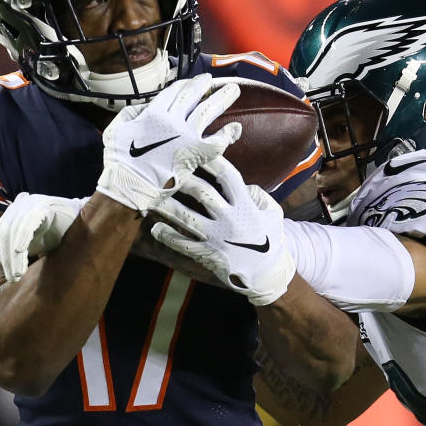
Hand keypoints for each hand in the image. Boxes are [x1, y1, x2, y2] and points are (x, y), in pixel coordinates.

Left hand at [0, 192, 86, 281]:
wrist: (85, 218)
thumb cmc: (60, 232)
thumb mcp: (37, 241)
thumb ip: (21, 248)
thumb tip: (6, 264)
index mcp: (15, 211)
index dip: (0, 253)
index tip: (7, 270)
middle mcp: (20, 204)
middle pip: (3, 232)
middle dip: (6, 257)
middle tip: (12, 277)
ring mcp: (30, 203)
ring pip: (13, 230)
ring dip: (14, 255)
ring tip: (18, 273)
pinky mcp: (42, 206)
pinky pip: (28, 224)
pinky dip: (23, 238)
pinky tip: (20, 251)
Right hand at [96, 72, 241, 213]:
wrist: (131, 184)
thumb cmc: (120, 160)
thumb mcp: (117, 129)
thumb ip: (131, 113)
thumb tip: (145, 107)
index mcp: (153, 113)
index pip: (174, 92)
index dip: (185, 85)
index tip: (193, 82)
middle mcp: (172, 121)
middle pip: (193, 96)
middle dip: (204, 85)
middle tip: (212, 80)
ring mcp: (186, 136)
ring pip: (208, 112)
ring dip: (222, 98)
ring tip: (233, 90)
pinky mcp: (196, 154)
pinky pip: (216, 142)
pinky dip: (227, 134)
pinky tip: (235, 127)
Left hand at [149, 156, 294, 305]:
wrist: (268, 275)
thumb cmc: (270, 239)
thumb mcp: (273, 213)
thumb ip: (258, 195)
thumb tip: (241, 183)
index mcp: (246, 207)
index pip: (228, 177)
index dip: (212, 161)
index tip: (196, 150)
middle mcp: (230, 221)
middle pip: (204, 193)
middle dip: (184, 180)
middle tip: (167, 170)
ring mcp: (218, 239)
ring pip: (188, 219)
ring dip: (168, 207)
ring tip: (152, 198)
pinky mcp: (208, 255)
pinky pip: (184, 244)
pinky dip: (168, 237)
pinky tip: (156, 229)